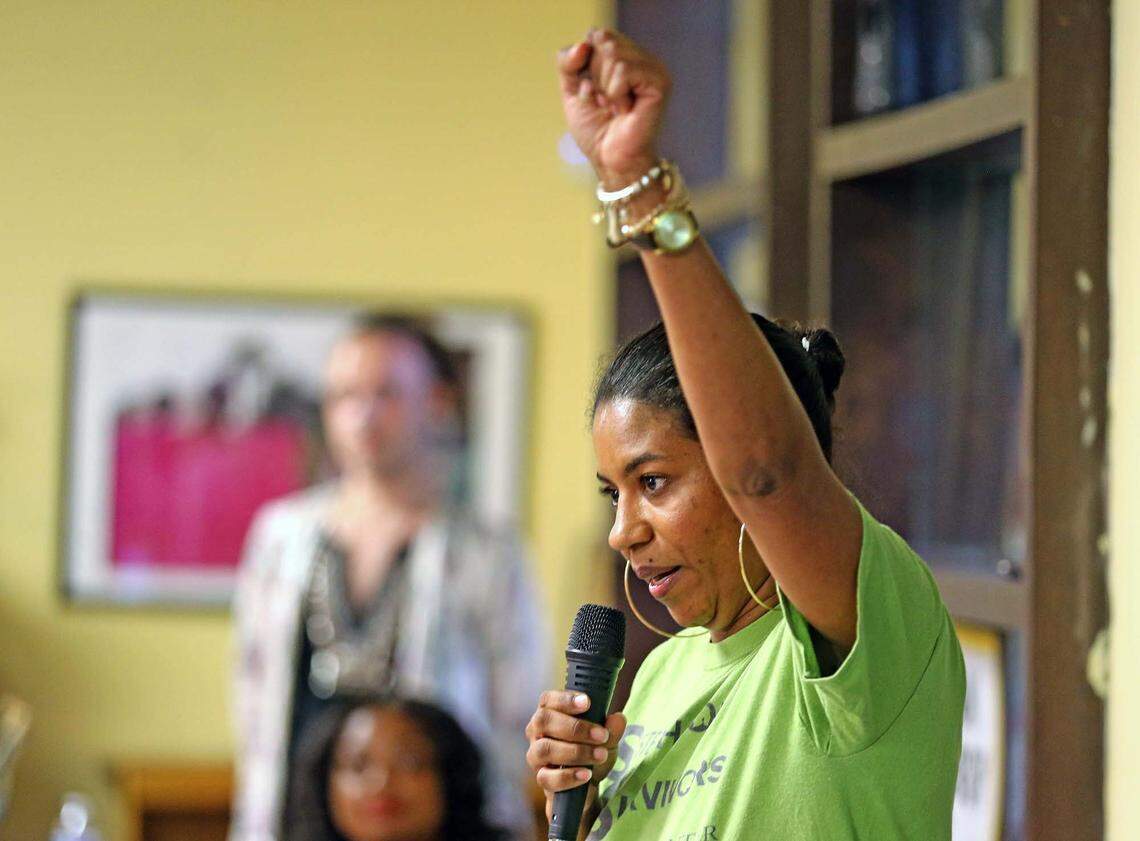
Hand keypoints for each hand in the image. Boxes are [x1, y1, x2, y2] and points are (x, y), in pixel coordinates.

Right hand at [525, 689, 627, 819]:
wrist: (589, 785)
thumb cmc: (591, 751)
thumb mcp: (607, 740)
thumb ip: (612, 729)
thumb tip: (618, 719)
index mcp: (550, 713)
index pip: (548, 699)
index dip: (565, 699)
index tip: (587, 702)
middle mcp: (538, 732)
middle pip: (543, 721)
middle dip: (575, 727)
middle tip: (601, 735)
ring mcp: (536, 756)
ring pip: (545, 749)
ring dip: (575, 751)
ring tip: (600, 755)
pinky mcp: (540, 779)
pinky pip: (547, 777)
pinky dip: (568, 775)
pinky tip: (586, 774)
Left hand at [557, 28, 670, 187]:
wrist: (609, 161)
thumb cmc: (596, 130)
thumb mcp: (571, 90)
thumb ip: (567, 61)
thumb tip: (584, 44)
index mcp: (625, 55)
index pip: (596, 35)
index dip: (585, 64)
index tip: (594, 92)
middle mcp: (642, 58)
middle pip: (603, 40)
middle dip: (594, 75)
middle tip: (606, 102)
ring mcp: (654, 68)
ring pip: (613, 53)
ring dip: (605, 87)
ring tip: (616, 107)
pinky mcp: (660, 82)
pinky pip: (624, 70)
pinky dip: (615, 93)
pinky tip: (626, 110)